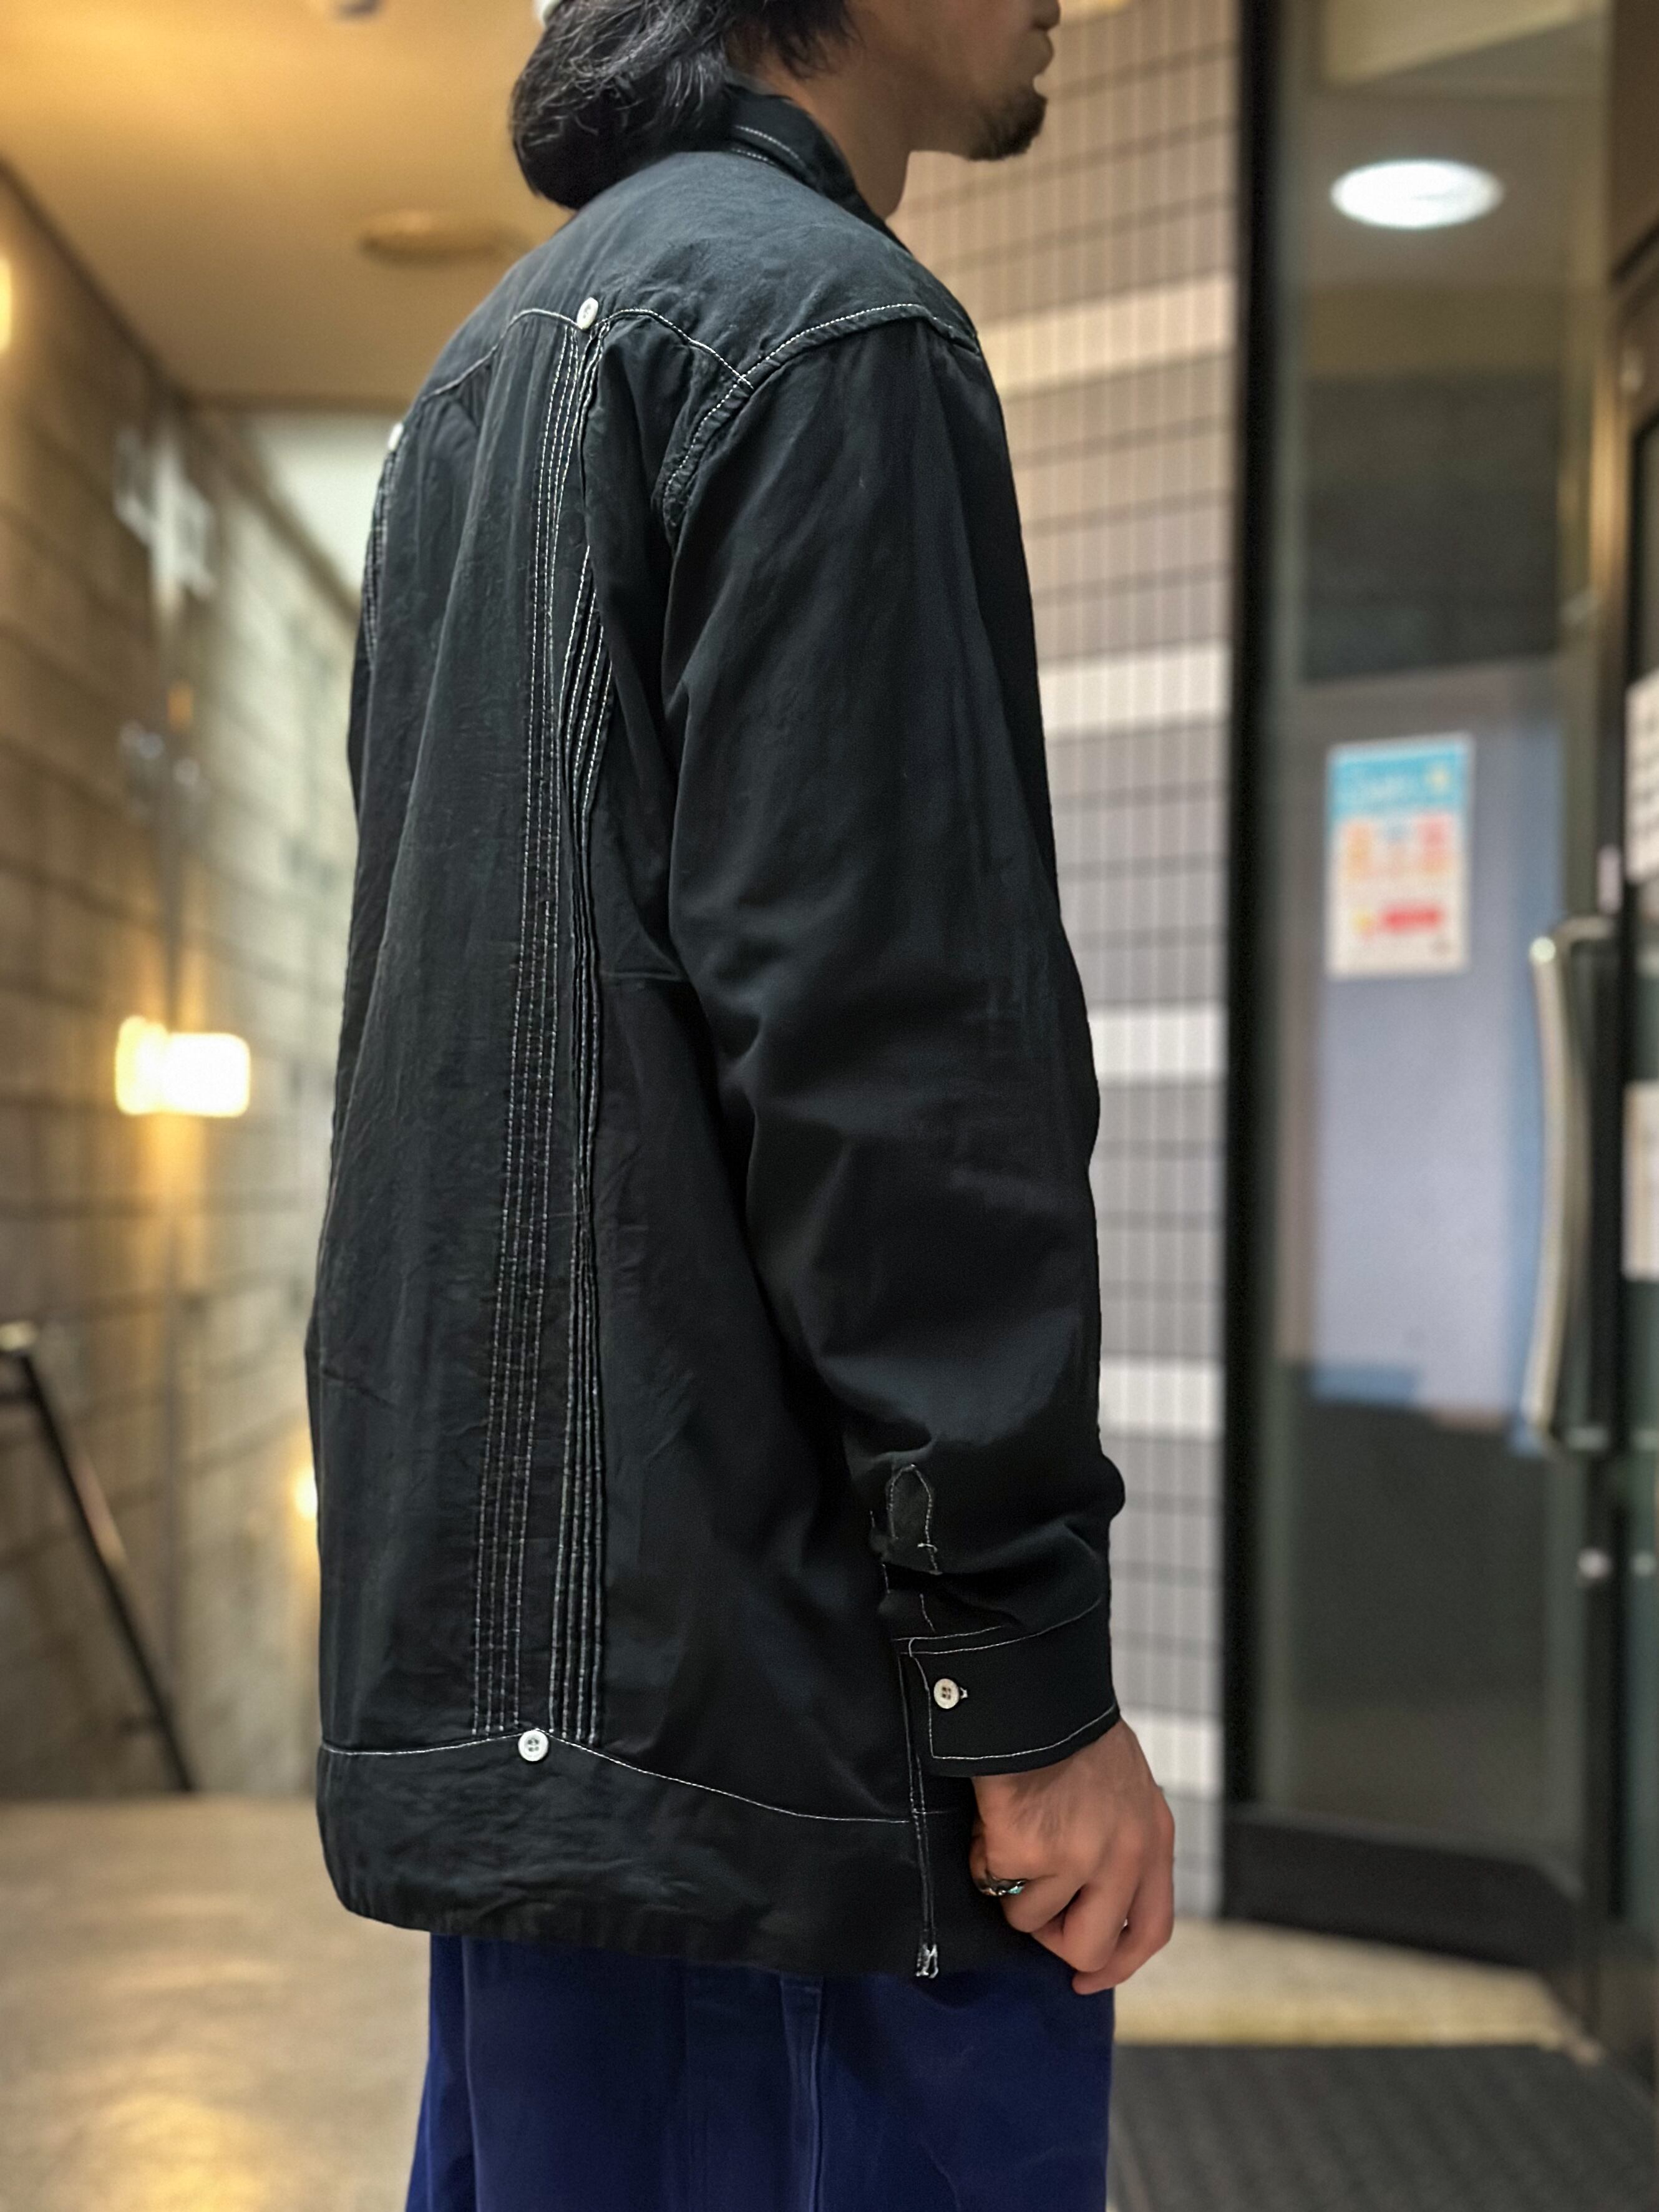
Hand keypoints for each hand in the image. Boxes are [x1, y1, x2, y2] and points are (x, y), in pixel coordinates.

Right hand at [969, 1720, 1174, 1993]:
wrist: (1034, 1689)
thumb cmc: (1070, 1728)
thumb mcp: (1124, 1786)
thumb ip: (1119, 1840)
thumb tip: (1092, 1900)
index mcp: (1154, 1838)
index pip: (1152, 1930)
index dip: (1118, 1965)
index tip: (1085, 1980)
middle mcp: (1125, 1855)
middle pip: (1090, 1946)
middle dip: (1052, 1938)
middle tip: (1029, 1907)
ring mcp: (1077, 1857)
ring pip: (1029, 1919)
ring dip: (1008, 1887)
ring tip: (1004, 1833)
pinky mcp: (1026, 1850)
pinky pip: (990, 1883)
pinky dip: (981, 1857)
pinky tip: (988, 1818)